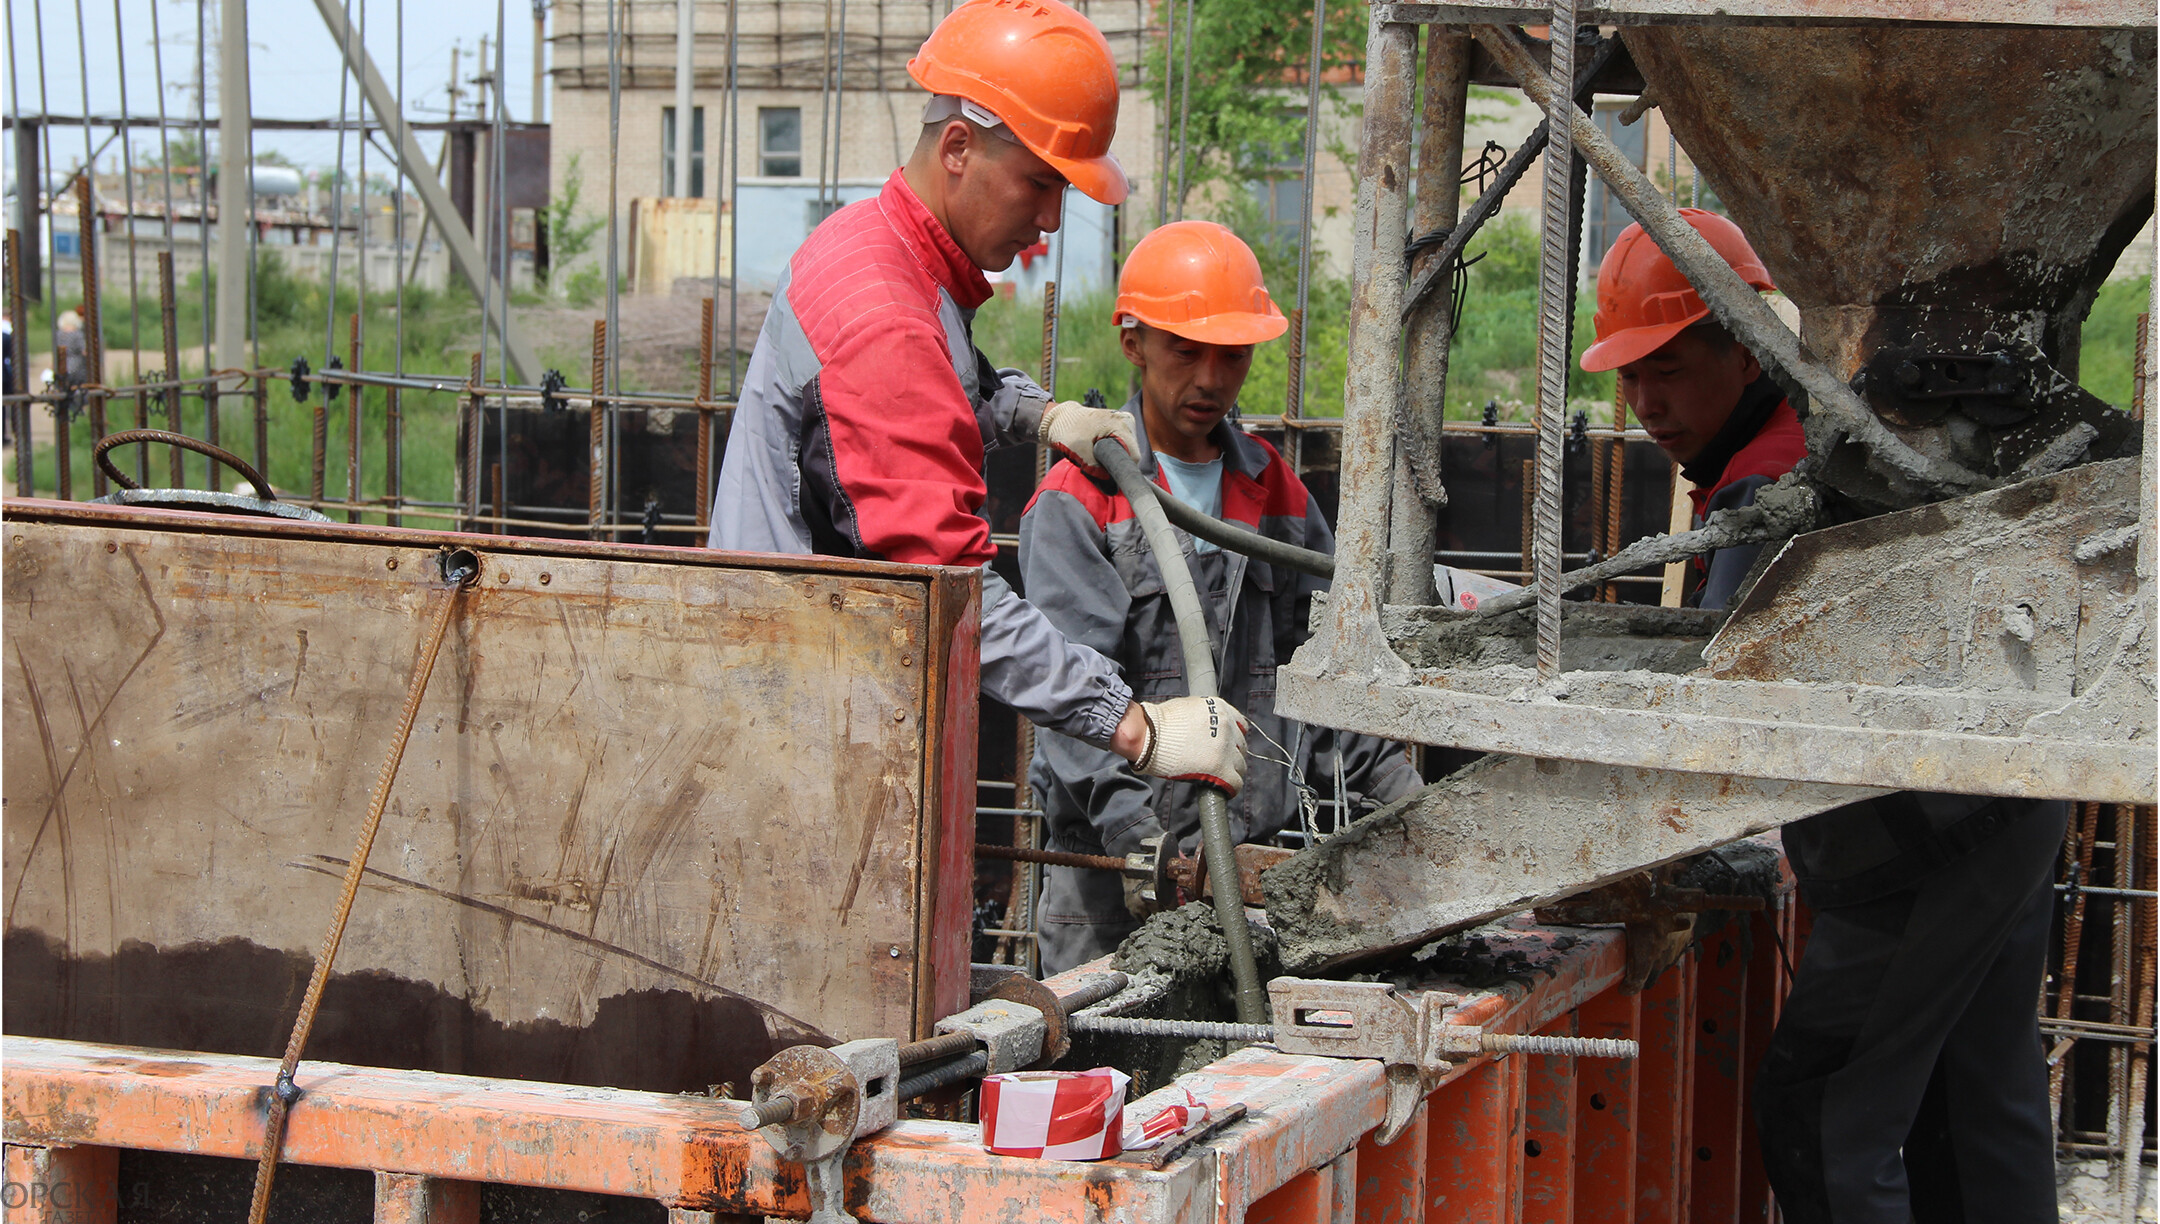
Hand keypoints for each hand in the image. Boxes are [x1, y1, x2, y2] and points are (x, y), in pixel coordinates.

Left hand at [1039, 399, 1138, 476]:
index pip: (1133, 456)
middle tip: (1097, 462)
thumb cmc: (1067, 430)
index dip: (1121, 468)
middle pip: (1132, 454)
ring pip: (1127, 451)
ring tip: (1096, 455)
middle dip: (1116, 462)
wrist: (1059, 418)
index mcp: (1120, 424)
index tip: (1107, 473)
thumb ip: (1095, 467)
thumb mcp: (1079, 450)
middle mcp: (1127, 421)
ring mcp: (1125, 423)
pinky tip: (1099, 450)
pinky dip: (1112, 452)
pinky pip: (1122, 446)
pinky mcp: (1120, 427)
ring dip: (1114, 458)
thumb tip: (1110, 484)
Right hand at [1134, 696, 1248, 794]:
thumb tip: (1206, 728)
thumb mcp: (1188, 708)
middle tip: (1216, 762)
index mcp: (1220, 709)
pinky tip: (1221, 790)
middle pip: (1241, 747)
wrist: (1147, 735)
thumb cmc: (1159, 723)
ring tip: (1216, 777)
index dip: (1232, 738)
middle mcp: (1227, 726)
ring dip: (1230, 771)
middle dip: (1231, 755)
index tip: (1225, 747)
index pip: (1240, 726)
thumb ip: (1205, 717)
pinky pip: (1235, 783)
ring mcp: (1225, 748)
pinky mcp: (1220, 769)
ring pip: (1240, 766)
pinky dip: (1230, 788)